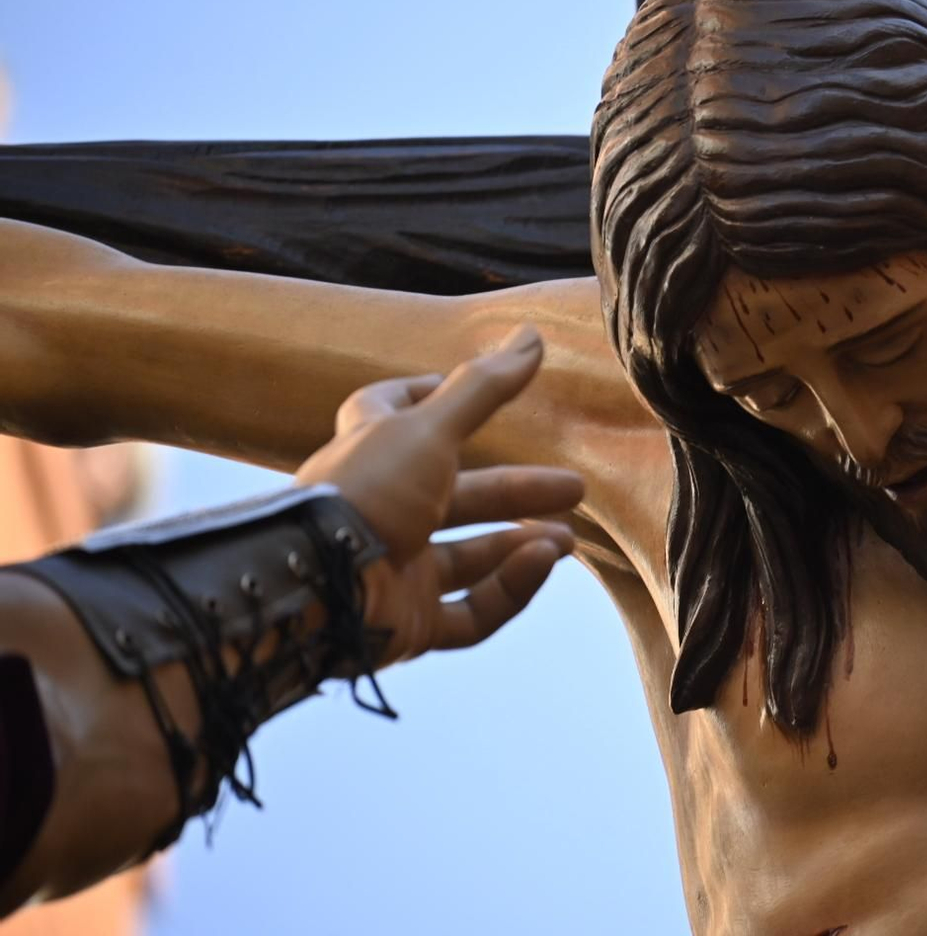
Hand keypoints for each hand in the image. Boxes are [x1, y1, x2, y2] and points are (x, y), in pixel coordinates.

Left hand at [294, 324, 583, 665]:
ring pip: (470, 558)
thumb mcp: (431, 428)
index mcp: (370, 454)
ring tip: (566, 541)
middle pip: (459, 495)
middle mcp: (380, 510)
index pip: (391, 410)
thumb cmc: (366, 492)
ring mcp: (393, 570)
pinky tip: (539, 566)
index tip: (485, 393)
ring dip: (522, 543)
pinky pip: (469, 613)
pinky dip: (509, 590)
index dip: (430, 394)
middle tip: (574, 488)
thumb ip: (484, 387)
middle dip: (519, 491)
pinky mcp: (407, 624)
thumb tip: (533, 334)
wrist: (319, 589)